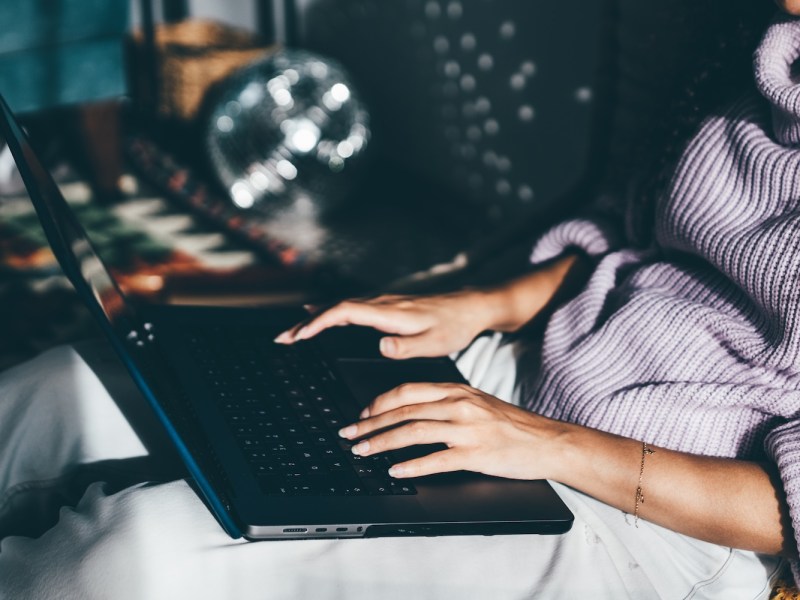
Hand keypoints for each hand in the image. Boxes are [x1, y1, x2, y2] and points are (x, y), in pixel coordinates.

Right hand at [274, 292, 500, 358]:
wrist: (470, 307)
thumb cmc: (452, 327)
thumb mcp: (433, 343)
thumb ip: (406, 346)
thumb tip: (380, 346)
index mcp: (390, 312)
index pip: (345, 312)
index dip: (319, 322)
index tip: (299, 335)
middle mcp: (382, 303)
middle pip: (335, 308)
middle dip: (306, 322)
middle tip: (283, 339)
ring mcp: (383, 302)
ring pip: (340, 306)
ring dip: (314, 318)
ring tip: (292, 333)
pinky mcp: (386, 305)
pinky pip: (350, 307)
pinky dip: (328, 313)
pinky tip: (317, 315)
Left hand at [337, 382, 570, 479]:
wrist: (548, 441)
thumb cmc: (512, 425)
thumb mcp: (477, 402)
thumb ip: (447, 403)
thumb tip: (411, 412)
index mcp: (457, 390)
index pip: (407, 391)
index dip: (379, 403)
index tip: (362, 416)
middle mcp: (459, 405)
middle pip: (404, 411)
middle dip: (370, 424)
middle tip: (349, 436)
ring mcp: (467, 429)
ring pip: (414, 431)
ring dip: (383, 443)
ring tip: (363, 453)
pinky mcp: (476, 454)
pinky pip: (437, 460)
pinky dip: (412, 466)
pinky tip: (396, 471)